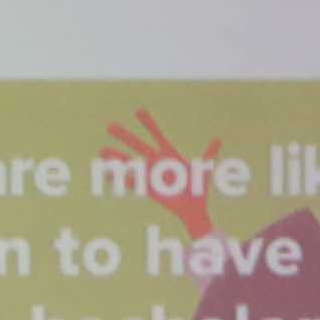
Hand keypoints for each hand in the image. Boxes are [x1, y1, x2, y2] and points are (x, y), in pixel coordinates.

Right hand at [100, 106, 211, 239]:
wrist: (194, 208)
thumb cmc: (198, 189)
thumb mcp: (205, 168)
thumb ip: (210, 153)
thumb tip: (218, 139)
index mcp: (169, 155)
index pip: (157, 135)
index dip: (148, 123)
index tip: (139, 111)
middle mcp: (157, 163)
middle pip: (138, 145)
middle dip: (124, 136)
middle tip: (110, 126)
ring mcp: (151, 175)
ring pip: (130, 162)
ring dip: (116, 157)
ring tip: (102, 151)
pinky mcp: (149, 188)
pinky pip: (133, 181)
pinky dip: (121, 178)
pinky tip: (108, 174)